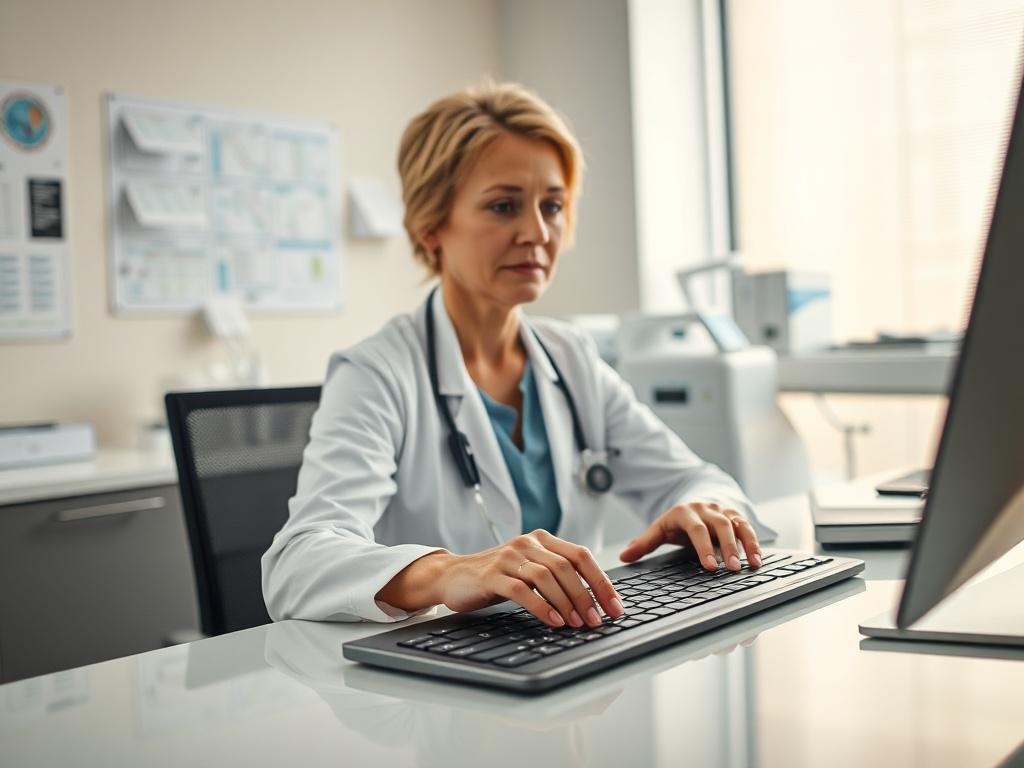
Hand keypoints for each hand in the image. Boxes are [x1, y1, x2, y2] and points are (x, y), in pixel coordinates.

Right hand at [436, 529, 624, 628]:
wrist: (453, 575)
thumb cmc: (497, 577)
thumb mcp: (530, 569)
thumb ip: (557, 575)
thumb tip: (595, 601)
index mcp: (542, 539)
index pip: (581, 556)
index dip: (601, 582)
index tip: (615, 607)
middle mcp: (527, 543)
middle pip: (567, 567)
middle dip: (587, 597)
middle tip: (597, 621)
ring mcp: (508, 557)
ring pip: (547, 577)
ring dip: (567, 603)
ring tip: (577, 624)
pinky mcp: (492, 575)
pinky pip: (523, 590)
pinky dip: (542, 607)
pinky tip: (553, 621)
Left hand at [618, 501, 761, 571]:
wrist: (694, 502)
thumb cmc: (675, 523)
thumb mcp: (659, 529)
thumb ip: (643, 543)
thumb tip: (624, 557)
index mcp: (685, 512)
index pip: (696, 529)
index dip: (703, 547)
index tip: (710, 566)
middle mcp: (706, 509)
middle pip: (720, 525)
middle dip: (727, 547)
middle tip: (732, 568)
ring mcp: (723, 511)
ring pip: (737, 524)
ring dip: (746, 544)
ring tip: (752, 565)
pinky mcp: (736, 515)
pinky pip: (747, 527)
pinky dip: (754, 543)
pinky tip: (758, 559)